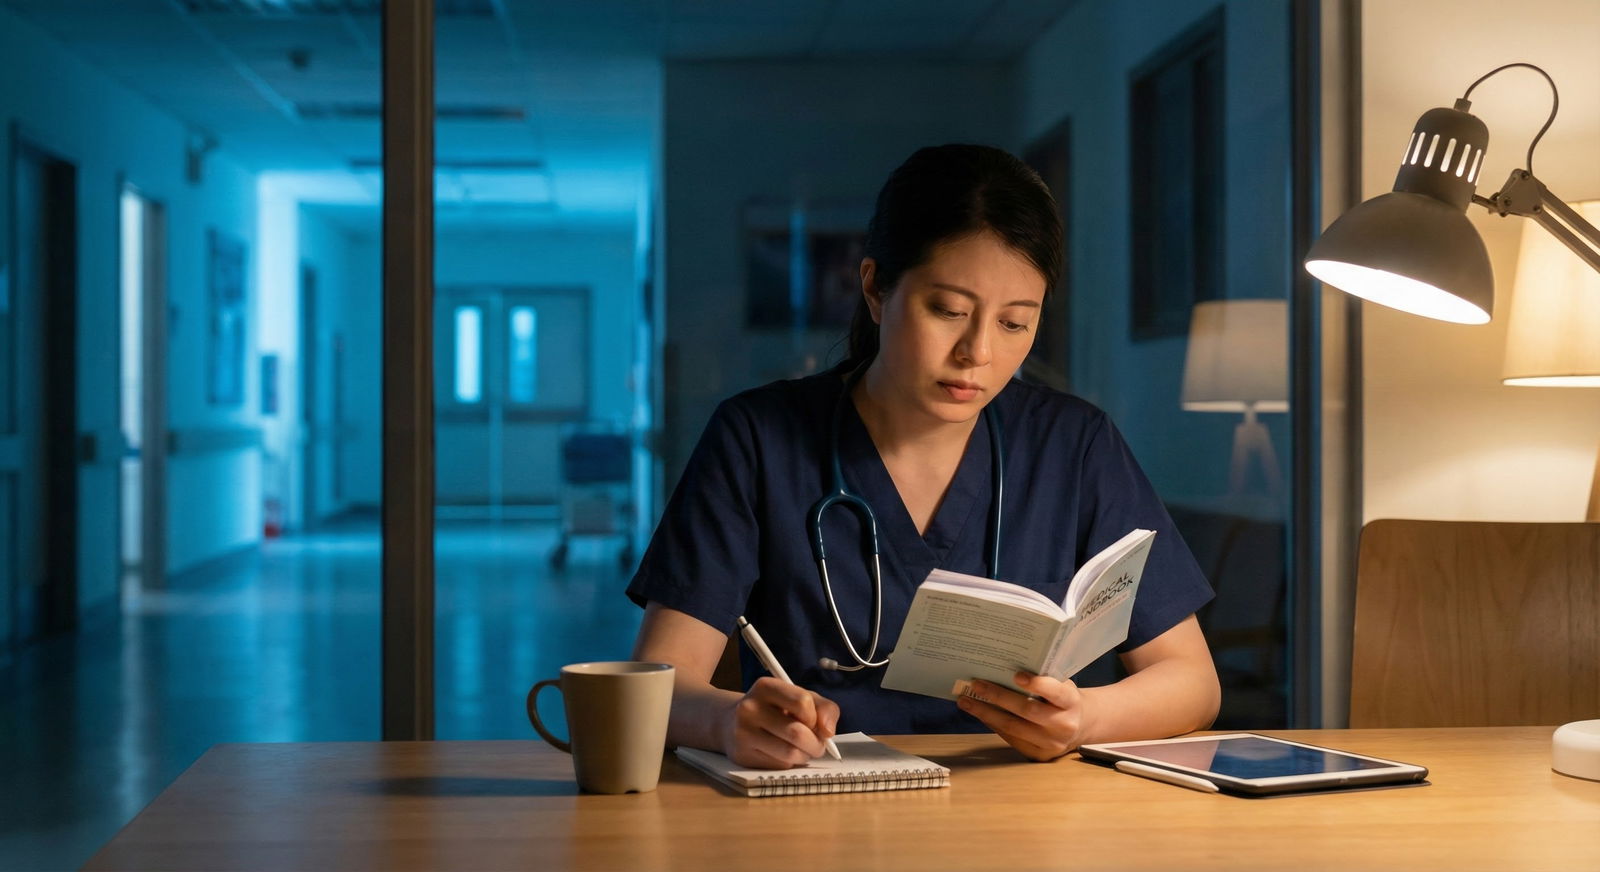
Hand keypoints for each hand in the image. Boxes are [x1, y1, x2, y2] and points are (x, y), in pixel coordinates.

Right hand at [719, 676, 840, 768]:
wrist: (730, 723)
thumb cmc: (774, 709)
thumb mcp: (798, 698)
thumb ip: (823, 708)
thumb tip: (828, 731)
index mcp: (766, 687)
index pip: (803, 702)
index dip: (816, 718)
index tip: (814, 723)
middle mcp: (750, 708)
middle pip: (797, 733)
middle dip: (816, 744)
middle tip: (817, 745)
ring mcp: (743, 733)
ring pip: (790, 753)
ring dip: (804, 756)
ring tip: (802, 750)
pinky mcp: (742, 756)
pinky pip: (779, 766)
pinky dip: (789, 763)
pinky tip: (782, 754)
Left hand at [956, 672, 1088, 761]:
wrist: (1080, 725)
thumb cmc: (1063, 698)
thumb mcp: (1061, 684)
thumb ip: (1043, 678)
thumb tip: (1003, 668)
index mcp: (1071, 702)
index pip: (1055, 693)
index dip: (1037, 684)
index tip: (1016, 675)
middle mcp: (1063, 725)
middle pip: (1027, 711)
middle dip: (998, 696)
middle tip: (976, 684)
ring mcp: (1050, 744)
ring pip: (1013, 727)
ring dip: (986, 713)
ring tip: (966, 701)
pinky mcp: (1038, 754)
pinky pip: (1011, 738)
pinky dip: (993, 724)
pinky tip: (980, 713)